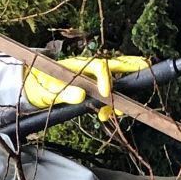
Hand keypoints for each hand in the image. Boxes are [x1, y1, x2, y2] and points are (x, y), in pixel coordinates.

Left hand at [21, 55, 151, 111]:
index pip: (99, 66)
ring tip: (115, 113)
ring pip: (115, 80)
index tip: (106, 95)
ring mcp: (92, 78)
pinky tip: (105, 115)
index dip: (106, 79)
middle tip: (146, 68)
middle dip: (131, 67)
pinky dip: (111, 104)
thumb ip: (63, 94)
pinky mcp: (92, 89)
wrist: (34, 88)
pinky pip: (108, 93)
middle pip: (114, 65)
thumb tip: (82, 96)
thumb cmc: (39, 86)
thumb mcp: (47, 91)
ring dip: (120, 95)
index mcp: (78, 64)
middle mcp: (88, 69)